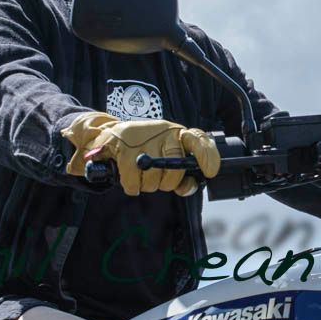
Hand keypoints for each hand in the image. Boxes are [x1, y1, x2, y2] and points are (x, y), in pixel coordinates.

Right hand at [62, 113, 219, 195]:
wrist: (110, 135)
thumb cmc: (145, 149)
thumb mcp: (166, 155)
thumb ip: (181, 173)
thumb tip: (189, 187)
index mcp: (178, 134)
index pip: (199, 139)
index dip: (207, 156)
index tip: (210, 171)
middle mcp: (163, 132)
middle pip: (175, 168)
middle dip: (168, 182)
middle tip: (159, 179)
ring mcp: (142, 138)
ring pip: (153, 179)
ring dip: (147, 185)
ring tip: (141, 173)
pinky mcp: (122, 148)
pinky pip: (134, 183)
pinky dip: (132, 186)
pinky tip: (130, 177)